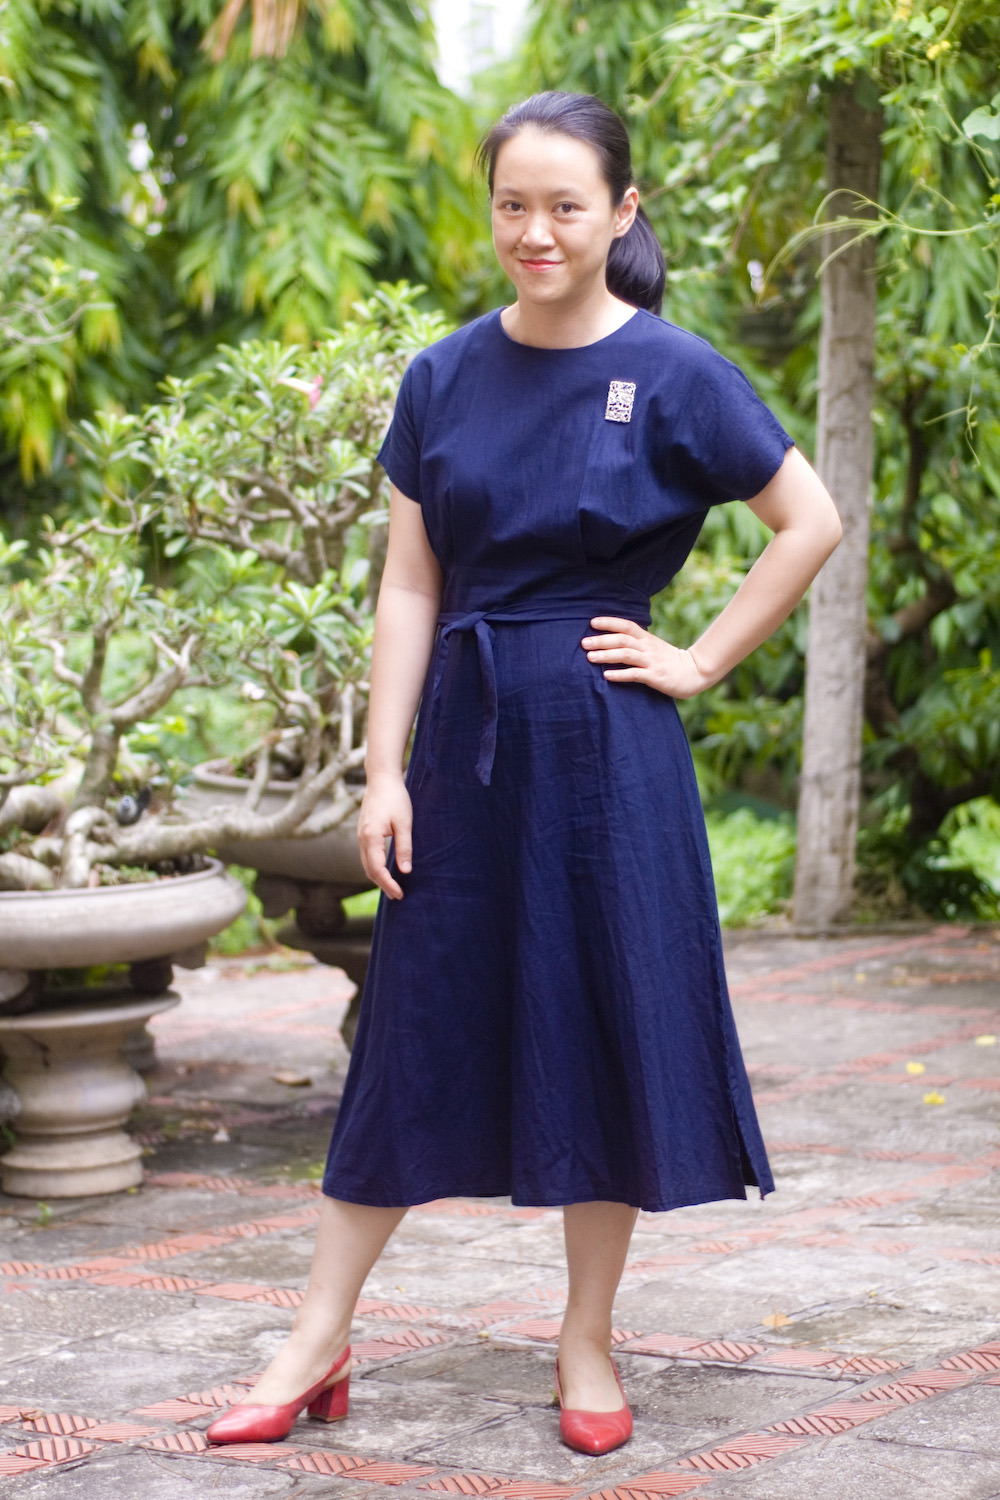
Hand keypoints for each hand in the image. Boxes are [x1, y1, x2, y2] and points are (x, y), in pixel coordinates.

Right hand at [357, 772, 412, 899]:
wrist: (381, 779)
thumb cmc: (395, 798)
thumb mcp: (404, 823)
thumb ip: (404, 848)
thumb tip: (405, 871)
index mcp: (371, 838)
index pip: (377, 869)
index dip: (388, 884)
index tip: (400, 894)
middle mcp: (362, 839)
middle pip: (369, 870)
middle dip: (382, 885)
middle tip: (397, 895)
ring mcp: (360, 835)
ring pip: (366, 863)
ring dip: (377, 877)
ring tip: (392, 887)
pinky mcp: (363, 832)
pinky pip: (366, 855)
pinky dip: (374, 866)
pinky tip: (384, 869)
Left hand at [581, 617, 711, 698]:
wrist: (695, 672)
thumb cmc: (669, 660)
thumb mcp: (653, 646)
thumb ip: (637, 642)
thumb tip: (613, 640)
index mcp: (647, 639)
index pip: (626, 625)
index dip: (610, 622)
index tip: (592, 622)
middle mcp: (648, 648)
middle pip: (622, 640)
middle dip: (602, 640)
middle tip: (584, 642)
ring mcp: (652, 662)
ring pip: (626, 655)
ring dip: (606, 656)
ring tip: (590, 657)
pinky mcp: (655, 677)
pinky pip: (635, 674)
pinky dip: (620, 675)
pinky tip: (607, 676)